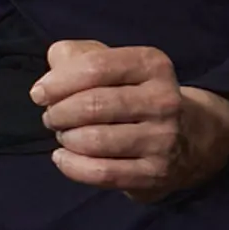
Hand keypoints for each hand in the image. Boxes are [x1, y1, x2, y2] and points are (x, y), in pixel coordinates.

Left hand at [30, 41, 228, 202]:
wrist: (190, 137)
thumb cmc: (134, 93)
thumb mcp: (115, 63)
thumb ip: (79, 55)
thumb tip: (54, 68)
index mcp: (152, 65)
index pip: (96, 67)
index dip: (58, 82)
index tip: (39, 94)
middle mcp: (163, 100)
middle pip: (92, 105)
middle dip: (59, 112)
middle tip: (52, 117)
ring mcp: (163, 139)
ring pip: (94, 140)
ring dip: (66, 138)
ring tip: (64, 135)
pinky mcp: (155, 174)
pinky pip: (102, 173)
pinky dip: (72, 166)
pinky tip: (63, 158)